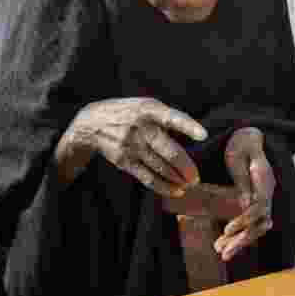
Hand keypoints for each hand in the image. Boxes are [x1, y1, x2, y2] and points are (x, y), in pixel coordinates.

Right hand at [74, 97, 207, 196]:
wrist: (91, 124)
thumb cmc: (128, 112)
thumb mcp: (144, 105)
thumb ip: (165, 117)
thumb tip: (190, 133)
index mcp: (149, 110)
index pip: (172, 118)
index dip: (188, 126)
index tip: (203, 135)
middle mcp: (141, 128)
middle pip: (169, 151)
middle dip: (186, 167)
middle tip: (197, 177)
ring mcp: (132, 146)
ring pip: (161, 168)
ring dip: (178, 179)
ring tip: (190, 184)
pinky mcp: (125, 161)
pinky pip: (148, 178)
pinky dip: (163, 186)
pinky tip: (176, 190)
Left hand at [215, 127, 274, 260]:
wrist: (248, 140)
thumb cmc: (240, 145)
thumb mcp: (236, 156)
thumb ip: (241, 178)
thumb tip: (247, 204)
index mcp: (264, 179)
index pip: (259, 206)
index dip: (244, 220)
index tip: (226, 230)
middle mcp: (267, 192)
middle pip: (260, 222)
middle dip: (242, 238)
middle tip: (223, 253)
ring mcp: (263, 200)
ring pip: (256, 227)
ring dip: (239, 241)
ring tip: (220, 253)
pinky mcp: (254, 205)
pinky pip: (249, 224)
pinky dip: (237, 235)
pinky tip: (220, 245)